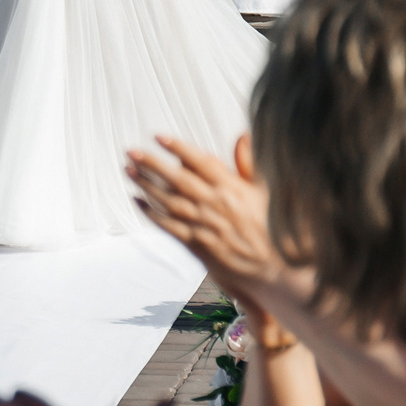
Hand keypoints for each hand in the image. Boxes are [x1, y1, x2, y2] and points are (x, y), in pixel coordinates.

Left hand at [125, 134, 284, 304]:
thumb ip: (250, 163)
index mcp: (233, 189)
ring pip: (168, 202)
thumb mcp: (267, 192)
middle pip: (178, 180)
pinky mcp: (198, 246)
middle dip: (152, 164)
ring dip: (146, 185)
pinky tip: (137, 200)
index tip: (159, 137)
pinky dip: (151, 213)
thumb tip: (241, 134)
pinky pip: (169, 227)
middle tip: (131, 151)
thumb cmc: (274, 227)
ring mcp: (205, 226)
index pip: (201, 163)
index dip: (179, 148)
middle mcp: (216, 205)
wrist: (278, 271)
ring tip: (128, 170)